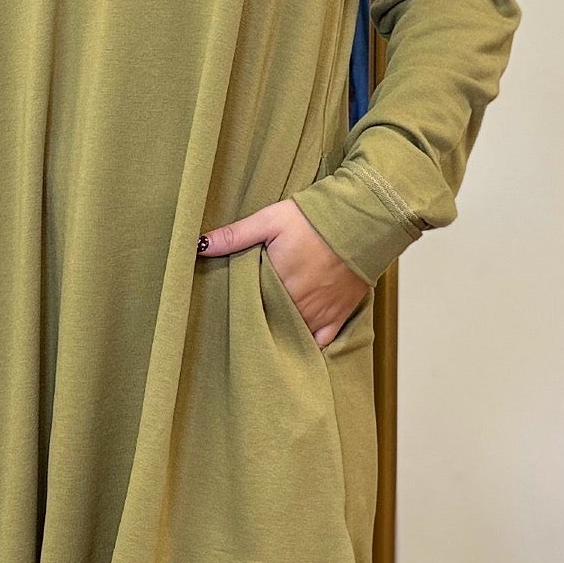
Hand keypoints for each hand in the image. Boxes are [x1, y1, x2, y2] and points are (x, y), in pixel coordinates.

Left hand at [199, 198, 367, 346]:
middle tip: (248, 324)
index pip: (251, 309)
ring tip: (268, 334)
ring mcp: (322, 312)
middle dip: (260, 324)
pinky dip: (311, 345)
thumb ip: (234, 235)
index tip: (230, 312)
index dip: (240, 311)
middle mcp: (299, 304)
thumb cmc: (316, 217)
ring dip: (282, 335)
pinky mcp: (341, 313)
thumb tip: (199, 244)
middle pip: (272, 324)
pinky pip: (324, 340)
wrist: (364, 219)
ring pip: (295, 335)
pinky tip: (298, 344)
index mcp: (279, 284)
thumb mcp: (270, 220)